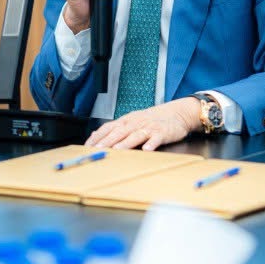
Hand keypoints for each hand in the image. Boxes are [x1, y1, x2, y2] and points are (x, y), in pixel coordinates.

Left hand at [85, 97, 200, 150]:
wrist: (176, 113)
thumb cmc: (152, 120)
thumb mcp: (132, 121)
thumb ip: (115, 128)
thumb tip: (96, 135)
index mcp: (127, 120)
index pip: (109, 128)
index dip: (98, 137)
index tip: (88, 147)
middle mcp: (136, 123)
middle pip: (120, 132)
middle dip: (108, 141)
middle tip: (98, 149)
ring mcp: (149, 127)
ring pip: (136, 135)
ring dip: (127, 142)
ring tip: (118, 150)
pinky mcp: (162, 133)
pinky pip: (156, 138)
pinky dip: (151, 144)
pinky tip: (147, 149)